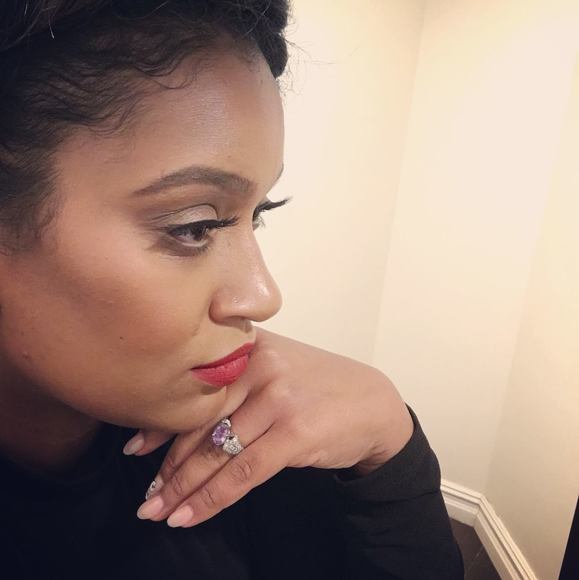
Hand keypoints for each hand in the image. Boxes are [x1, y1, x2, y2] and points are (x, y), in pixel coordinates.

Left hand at [126, 328, 413, 527]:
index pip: (194, 389)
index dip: (160, 424)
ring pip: (216, 451)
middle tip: (145, 496)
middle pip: (200, 422)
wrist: (373, 403)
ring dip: (181, 488)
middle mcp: (259, 366)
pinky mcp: (294, 431)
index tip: (134, 450)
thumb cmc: (318, 387)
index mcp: (249, 346)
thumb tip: (185, 418)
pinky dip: (212, 499)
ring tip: (157, 512)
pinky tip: (188, 517)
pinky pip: (242, 472)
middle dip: (167, 466)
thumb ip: (236, 380)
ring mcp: (277, 398)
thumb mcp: (277, 368)